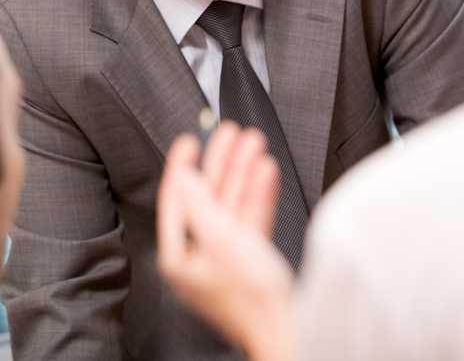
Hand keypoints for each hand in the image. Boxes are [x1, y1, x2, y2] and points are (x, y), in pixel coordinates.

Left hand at [156, 123, 295, 360]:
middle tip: (229, 132)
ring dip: (244, 172)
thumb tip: (183, 178)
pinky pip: (251, 219)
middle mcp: (198, 256)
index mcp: (178, 255)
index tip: (188, 140)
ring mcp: (225, 257)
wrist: (288, 330)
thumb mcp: (222, 239)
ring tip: (253, 142)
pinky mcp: (251, 260)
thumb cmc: (253, 298)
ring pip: (232, 204)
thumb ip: (200, 204)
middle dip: (221, 162)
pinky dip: (258, 195)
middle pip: (207, 197)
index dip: (182, 166)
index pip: (175, 199)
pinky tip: (265, 172)